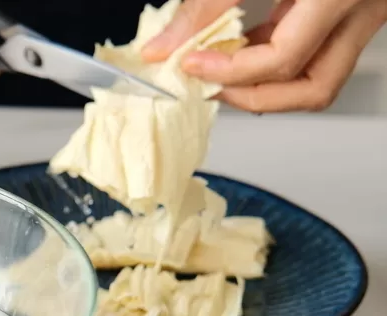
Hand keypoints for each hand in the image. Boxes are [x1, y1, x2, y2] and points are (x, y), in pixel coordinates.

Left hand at [141, 0, 386, 112]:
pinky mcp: (351, 7)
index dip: (228, 72)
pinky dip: (274, 61)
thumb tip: (163, 45)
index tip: (187, 63)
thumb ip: (202, 2)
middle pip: (311, 88)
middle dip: (252, 95)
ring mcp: (363, 9)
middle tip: (207, 83)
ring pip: (319, 79)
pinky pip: (316, 52)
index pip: (281, 59)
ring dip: (266, 86)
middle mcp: (363, 4)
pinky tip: (240, 47)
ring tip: (221, 70)